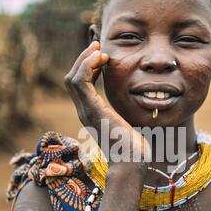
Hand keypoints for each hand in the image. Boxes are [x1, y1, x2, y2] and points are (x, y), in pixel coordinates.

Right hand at [64, 41, 150, 168]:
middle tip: (97, 46)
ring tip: (98, 50)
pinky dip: (87, 66)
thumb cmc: (135, 148)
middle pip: (72, 79)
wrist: (132, 163)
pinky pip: (81, 82)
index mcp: (92, 114)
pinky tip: (100, 58)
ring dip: (84, 60)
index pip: (81, 85)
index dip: (88, 67)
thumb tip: (138, 100)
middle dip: (83, 59)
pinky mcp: (92, 111)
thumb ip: (126, 110)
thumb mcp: (129, 123)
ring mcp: (86, 112)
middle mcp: (84, 112)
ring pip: (73, 78)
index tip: (102, 54)